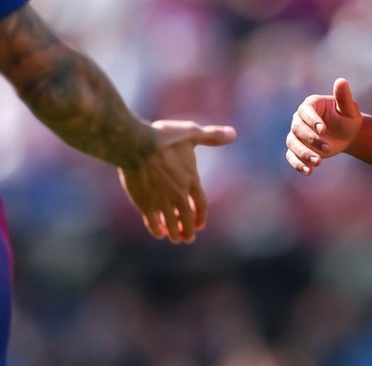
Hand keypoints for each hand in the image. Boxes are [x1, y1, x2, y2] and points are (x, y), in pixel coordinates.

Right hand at [118, 120, 237, 242]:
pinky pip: (153, 222)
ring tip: (174, 238)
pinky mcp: (145, 204)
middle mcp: (179, 194)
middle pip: (187, 218)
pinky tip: (158, 232)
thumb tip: (234, 134)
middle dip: (188, 229)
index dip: (201, 215)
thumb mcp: (192, 133)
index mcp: (191, 180)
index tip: (200, 224)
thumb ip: (212, 136)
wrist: (137, 146)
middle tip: (188, 238)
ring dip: (174, 232)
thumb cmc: (164, 138)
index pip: (201, 204)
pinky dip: (156, 229)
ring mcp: (162, 200)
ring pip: (171, 223)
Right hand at [285, 78, 362, 175]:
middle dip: (311, 139)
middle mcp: (299, 118)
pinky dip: (297, 164)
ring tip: (318, 163)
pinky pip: (291, 156)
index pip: (305, 111)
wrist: (347, 135)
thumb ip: (344, 96)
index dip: (312, 120)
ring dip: (303, 153)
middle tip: (328, 148)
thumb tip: (341, 81)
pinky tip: (308, 172)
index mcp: (310, 105)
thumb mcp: (350, 109)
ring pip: (292, 143)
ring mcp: (297, 134)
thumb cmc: (348, 118)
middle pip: (297, 129)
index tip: (323, 130)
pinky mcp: (297, 148)